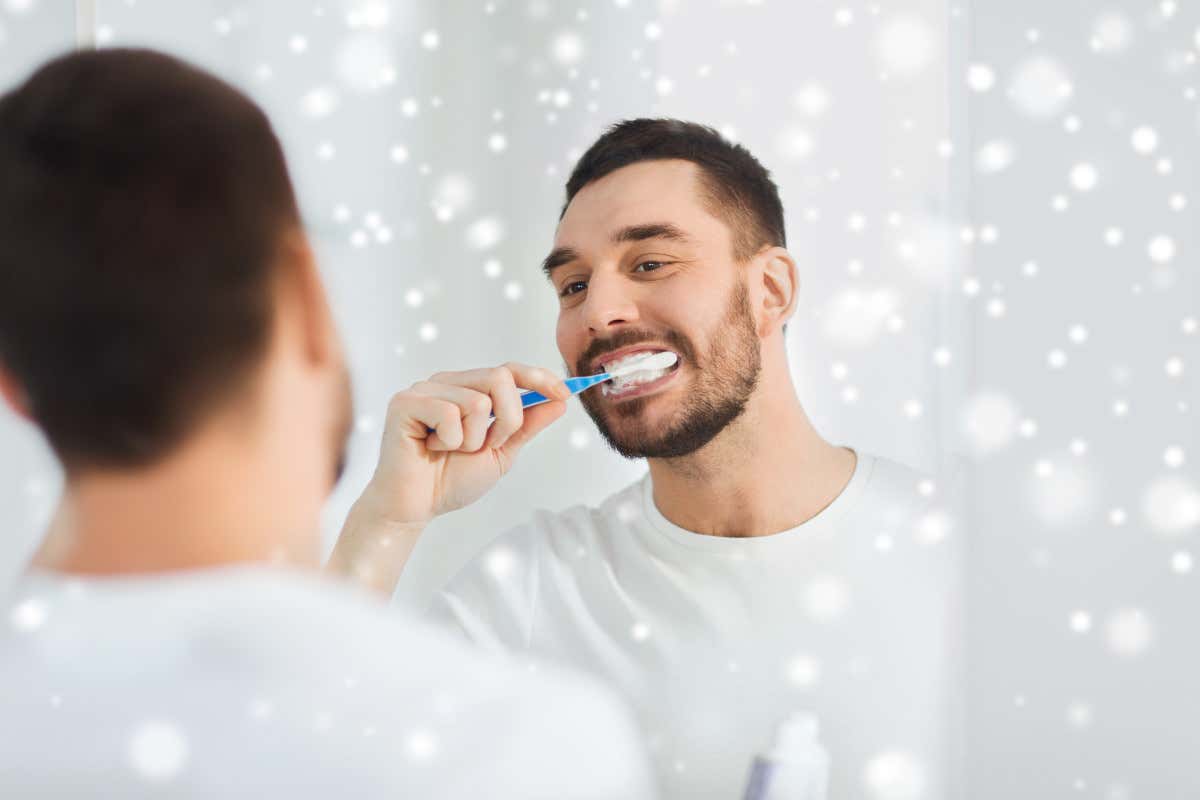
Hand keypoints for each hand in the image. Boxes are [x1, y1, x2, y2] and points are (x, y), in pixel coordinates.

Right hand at [354, 362, 569, 528]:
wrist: (416, 507)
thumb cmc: (450, 480)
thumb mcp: (501, 453)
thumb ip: (527, 426)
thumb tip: (559, 401)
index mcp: (469, 389)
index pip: (509, 370)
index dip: (539, 378)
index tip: (565, 394)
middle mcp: (447, 382)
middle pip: (500, 378)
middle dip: (508, 420)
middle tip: (489, 446)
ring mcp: (424, 389)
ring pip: (477, 401)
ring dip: (474, 439)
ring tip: (451, 450)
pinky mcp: (405, 402)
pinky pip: (449, 413)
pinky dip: (449, 441)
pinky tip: (431, 448)